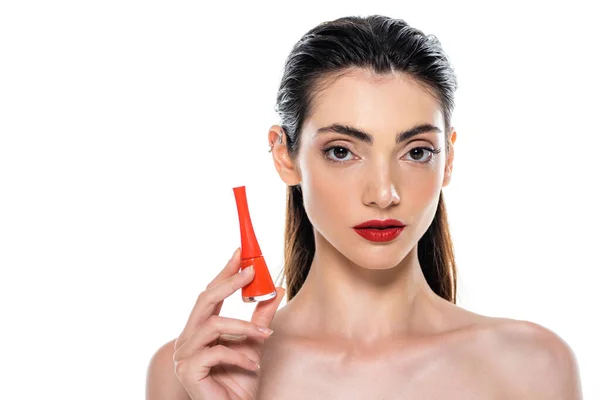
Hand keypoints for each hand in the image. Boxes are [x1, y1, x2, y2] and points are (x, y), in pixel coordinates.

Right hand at [173, 248, 284, 399]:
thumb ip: (261, 318)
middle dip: (228, 282)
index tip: (241, 254)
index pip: (210, 294)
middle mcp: (187, 339)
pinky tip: (252, 366)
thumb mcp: (255, 343)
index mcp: (199, 330)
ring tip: (264, 337)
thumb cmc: (241, 382)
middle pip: (204, 300)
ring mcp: (184, 355)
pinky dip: (239, 355)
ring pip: (213, 324)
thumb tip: (275, 289)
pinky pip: (216, 350)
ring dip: (244, 327)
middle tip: (251, 272)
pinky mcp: (188, 370)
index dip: (224, 272)